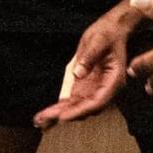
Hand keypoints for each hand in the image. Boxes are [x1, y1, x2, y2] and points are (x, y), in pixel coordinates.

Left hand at [34, 8, 133, 126]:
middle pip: (84, 109)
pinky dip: (59, 108)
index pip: (97, 102)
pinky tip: (45, 114)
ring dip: (58, 115)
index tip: (62, 117)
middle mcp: (105, 90)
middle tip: (43, 121)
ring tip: (39, 121)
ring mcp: (94, 90)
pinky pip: (72, 101)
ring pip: (77, 108)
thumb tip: (78, 73)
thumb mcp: (99, 40)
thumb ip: (89, 56)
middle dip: (64, 116)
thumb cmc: (108, 34)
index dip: (79, 111)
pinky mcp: (85, 88)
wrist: (111, 30)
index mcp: (113, 81)